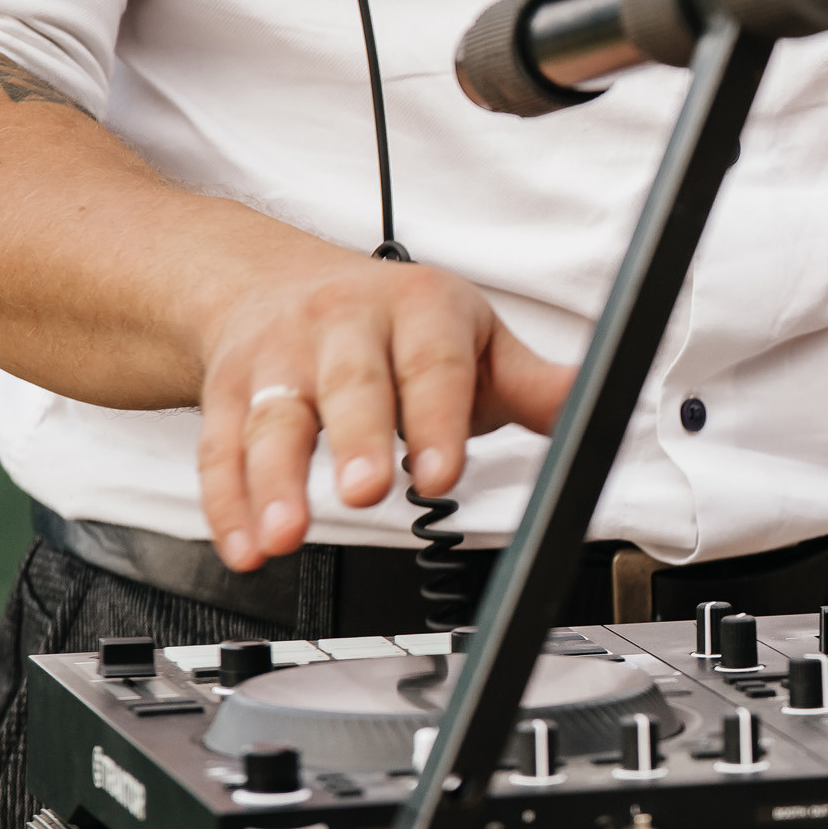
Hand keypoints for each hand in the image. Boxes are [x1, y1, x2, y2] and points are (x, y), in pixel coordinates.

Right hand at [197, 251, 574, 570]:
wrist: (271, 280)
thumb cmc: (392, 323)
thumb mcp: (473, 340)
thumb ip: (535, 386)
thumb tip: (606, 406)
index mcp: (416, 310)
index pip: (430, 365)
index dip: (436, 419)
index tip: (441, 474)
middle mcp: (340, 326)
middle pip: (347, 385)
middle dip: (357, 440)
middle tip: (369, 493)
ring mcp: (278, 361)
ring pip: (272, 420)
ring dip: (274, 482)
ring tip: (286, 535)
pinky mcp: (227, 395)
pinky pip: (221, 451)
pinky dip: (229, 504)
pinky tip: (247, 548)